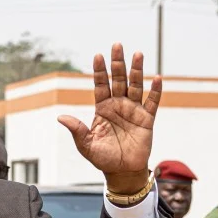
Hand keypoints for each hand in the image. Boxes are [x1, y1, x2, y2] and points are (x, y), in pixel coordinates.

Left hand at [58, 45, 161, 193]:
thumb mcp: (86, 145)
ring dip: (137, 70)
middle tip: (117, 45)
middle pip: (118, 80)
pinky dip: (155, 91)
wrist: (122, 172)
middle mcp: (118, 105)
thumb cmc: (103, 158)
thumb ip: (76, 130)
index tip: (97, 55)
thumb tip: (61, 117)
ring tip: (137, 53)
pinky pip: (152, 103)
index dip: (99, 71)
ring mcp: (133, 111)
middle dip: (117, 63)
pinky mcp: (147, 120)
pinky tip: (156, 78)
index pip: (101, 85)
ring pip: (136, 85)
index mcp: (103, 109)